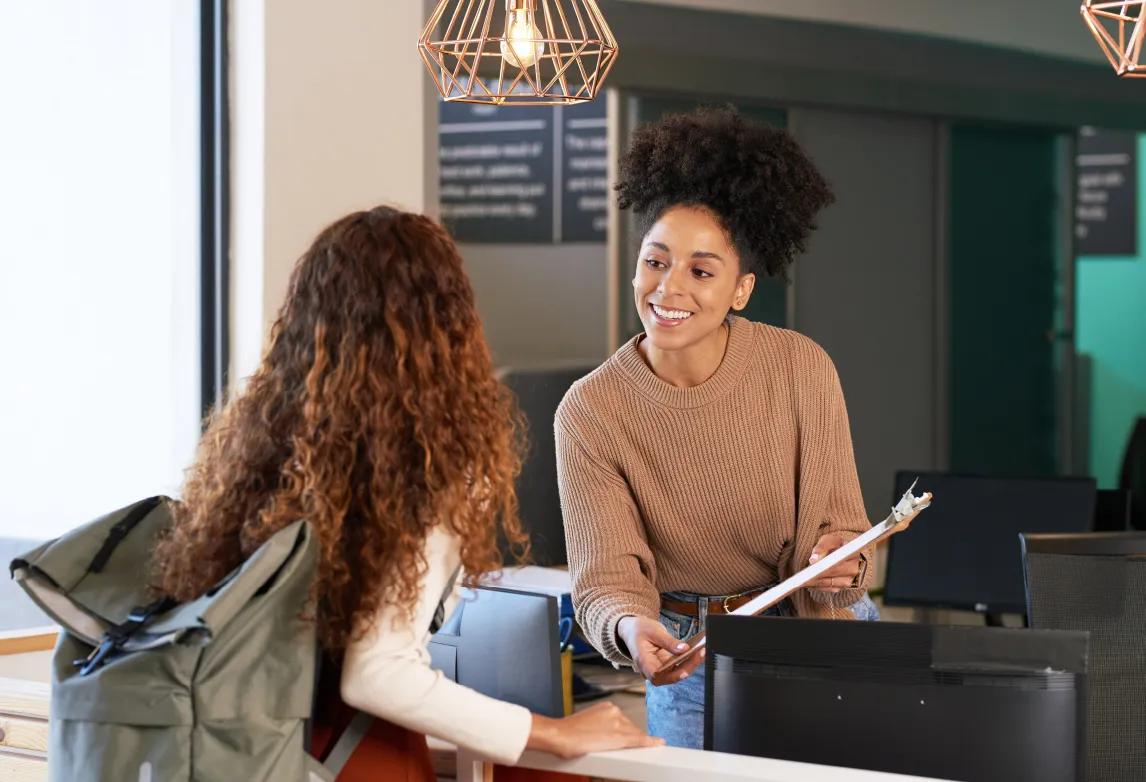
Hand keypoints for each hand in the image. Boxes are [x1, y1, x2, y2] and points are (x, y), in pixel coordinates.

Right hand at [527, 701, 663, 758]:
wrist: (559, 736)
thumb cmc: (567, 733)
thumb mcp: (586, 724)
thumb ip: (599, 726)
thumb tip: (604, 735)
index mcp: (606, 707)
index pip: (624, 721)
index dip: (628, 731)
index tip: (631, 736)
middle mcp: (615, 712)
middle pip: (630, 728)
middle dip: (629, 738)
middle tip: (618, 749)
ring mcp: (619, 724)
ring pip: (634, 735)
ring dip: (633, 743)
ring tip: (620, 752)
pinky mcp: (620, 737)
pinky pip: (639, 740)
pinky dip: (650, 742)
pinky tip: (658, 743)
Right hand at [616, 615, 704, 683]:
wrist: (633, 630)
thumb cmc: (639, 630)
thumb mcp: (653, 631)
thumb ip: (668, 642)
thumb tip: (684, 649)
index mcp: (643, 662)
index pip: (657, 675)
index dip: (672, 675)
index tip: (686, 670)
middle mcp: (651, 670)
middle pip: (671, 676)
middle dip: (688, 666)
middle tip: (701, 653)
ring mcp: (659, 669)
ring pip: (677, 672)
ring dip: (691, 664)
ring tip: (702, 650)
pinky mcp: (666, 666)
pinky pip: (679, 666)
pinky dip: (689, 660)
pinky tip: (698, 651)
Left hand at [805, 532, 861, 593]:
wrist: (842, 554)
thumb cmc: (835, 545)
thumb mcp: (829, 540)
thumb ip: (822, 546)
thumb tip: (814, 559)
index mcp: (854, 552)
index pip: (840, 558)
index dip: (826, 562)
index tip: (812, 563)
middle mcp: (854, 568)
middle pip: (833, 572)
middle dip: (817, 572)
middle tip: (802, 574)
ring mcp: (849, 579)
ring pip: (829, 582)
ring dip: (814, 581)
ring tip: (801, 579)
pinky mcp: (842, 587)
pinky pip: (828, 588)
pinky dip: (817, 586)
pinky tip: (807, 582)